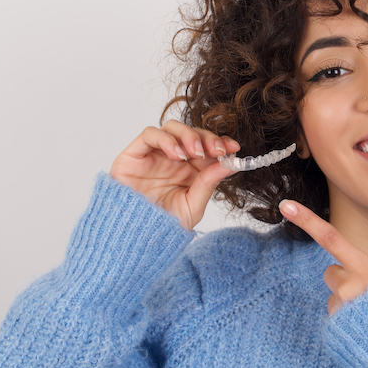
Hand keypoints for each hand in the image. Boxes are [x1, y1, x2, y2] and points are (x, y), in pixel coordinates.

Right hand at [110, 120, 239, 229]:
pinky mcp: (134, 155)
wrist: (133, 240)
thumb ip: (209, 182)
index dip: (221, 142)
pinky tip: (177, 155)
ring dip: (189, 135)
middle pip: (192, 133)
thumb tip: (231, 164)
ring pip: (172, 127)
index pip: (207, 146)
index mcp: (190, 170)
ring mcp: (153, 155)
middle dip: (208, 138)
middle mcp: (172, 159)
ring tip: (197, 154)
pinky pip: (149, 134)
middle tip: (218, 150)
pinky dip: (166, 139)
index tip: (234, 148)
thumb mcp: (192, 205)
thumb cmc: (161, 226)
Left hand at [279, 200, 367, 313]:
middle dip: (342, 279)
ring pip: (333, 295)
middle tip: (364, 293)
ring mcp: (342, 306)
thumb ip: (366, 270)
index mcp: (367, 268)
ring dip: (346, 302)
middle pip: (330, 272)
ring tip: (367, 311)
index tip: (286, 205)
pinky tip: (361, 323)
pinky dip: (345, 318)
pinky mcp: (338, 325)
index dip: (307, 220)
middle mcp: (351, 285)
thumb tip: (345, 270)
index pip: (331, 238)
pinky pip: (335, 315)